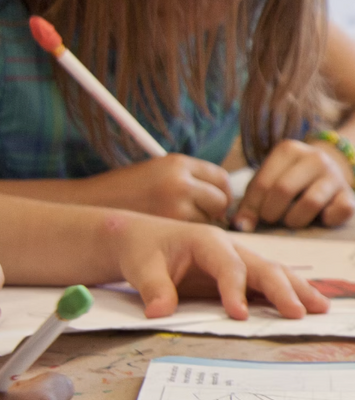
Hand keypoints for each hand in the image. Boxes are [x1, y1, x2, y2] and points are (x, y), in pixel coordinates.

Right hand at [80, 154, 229, 223]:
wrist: (85, 205)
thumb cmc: (124, 192)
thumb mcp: (157, 173)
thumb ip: (189, 180)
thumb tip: (224, 199)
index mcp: (178, 163)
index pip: (220, 178)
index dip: (220, 193)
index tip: (212, 202)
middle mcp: (179, 181)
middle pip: (220, 200)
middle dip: (215, 210)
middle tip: (197, 217)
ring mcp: (174, 205)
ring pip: (208, 220)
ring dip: (199, 224)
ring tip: (173, 223)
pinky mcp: (167, 226)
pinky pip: (191, 233)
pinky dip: (185, 235)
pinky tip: (166, 232)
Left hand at [104, 214, 329, 319]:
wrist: (141, 239)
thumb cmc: (143, 251)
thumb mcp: (140, 267)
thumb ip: (153, 288)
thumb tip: (159, 313)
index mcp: (208, 241)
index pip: (229, 266)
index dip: (235, 291)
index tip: (239, 316)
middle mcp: (232, 247)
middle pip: (264, 267)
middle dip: (284, 290)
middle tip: (299, 313)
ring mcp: (241, 259)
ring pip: (275, 272)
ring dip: (298, 290)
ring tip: (321, 309)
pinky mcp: (242, 273)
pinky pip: (270, 282)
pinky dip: (291, 293)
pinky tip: (308, 305)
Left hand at [232, 139, 354, 231]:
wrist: (328, 171)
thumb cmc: (288, 180)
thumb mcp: (267, 182)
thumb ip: (251, 201)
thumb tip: (240, 226)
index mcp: (288, 150)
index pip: (263, 183)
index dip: (251, 208)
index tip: (248, 222)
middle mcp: (314, 158)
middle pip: (284, 190)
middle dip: (271, 213)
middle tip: (271, 219)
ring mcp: (334, 175)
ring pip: (311, 202)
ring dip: (295, 220)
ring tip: (291, 220)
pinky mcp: (349, 194)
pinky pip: (340, 211)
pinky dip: (328, 220)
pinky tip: (320, 218)